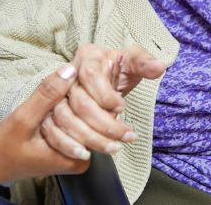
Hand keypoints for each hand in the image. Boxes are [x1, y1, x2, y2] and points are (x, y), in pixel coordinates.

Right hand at [0, 64, 88, 183]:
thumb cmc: (3, 149)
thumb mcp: (23, 119)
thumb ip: (47, 95)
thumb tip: (71, 69)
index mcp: (78, 157)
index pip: (95, 116)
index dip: (81, 91)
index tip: (70, 78)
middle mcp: (83, 157)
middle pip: (91, 116)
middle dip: (76, 94)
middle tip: (62, 83)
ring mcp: (77, 151)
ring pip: (82, 115)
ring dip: (69, 98)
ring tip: (53, 93)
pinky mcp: (68, 143)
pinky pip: (74, 119)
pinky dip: (64, 105)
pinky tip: (52, 99)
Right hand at [41, 44, 164, 160]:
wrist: (104, 81)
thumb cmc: (118, 69)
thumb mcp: (132, 62)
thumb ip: (144, 62)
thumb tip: (159, 67)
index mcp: (86, 56)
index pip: (90, 75)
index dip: (105, 94)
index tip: (122, 107)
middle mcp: (68, 75)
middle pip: (78, 102)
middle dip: (104, 123)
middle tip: (126, 136)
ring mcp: (56, 95)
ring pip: (65, 120)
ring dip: (90, 138)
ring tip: (113, 148)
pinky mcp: (51, 115)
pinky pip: (52, 133)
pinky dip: (69, 146)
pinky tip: (86, 154)